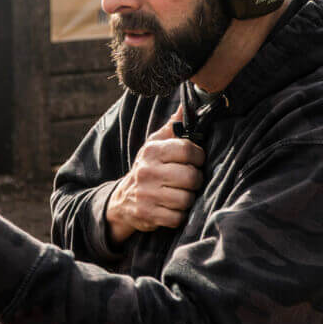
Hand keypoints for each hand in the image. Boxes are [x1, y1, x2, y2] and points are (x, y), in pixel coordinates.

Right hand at [105, 114, 205, 244]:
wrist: (123, 199)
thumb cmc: (148, 168)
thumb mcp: (155, 145)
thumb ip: (173, 127)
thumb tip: (186, 106)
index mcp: (152, 151)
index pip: (189, 150)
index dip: (199, 157)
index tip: (197, 161)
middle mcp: (148, 171)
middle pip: (191, 177)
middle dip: (195, 181)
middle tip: (190, 181)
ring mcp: (147, 194)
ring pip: (186, 199)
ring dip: (188, 199)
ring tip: (180, 194)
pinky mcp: (148, 214)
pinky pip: (178, 218)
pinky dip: (179, 215)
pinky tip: (172, 208)